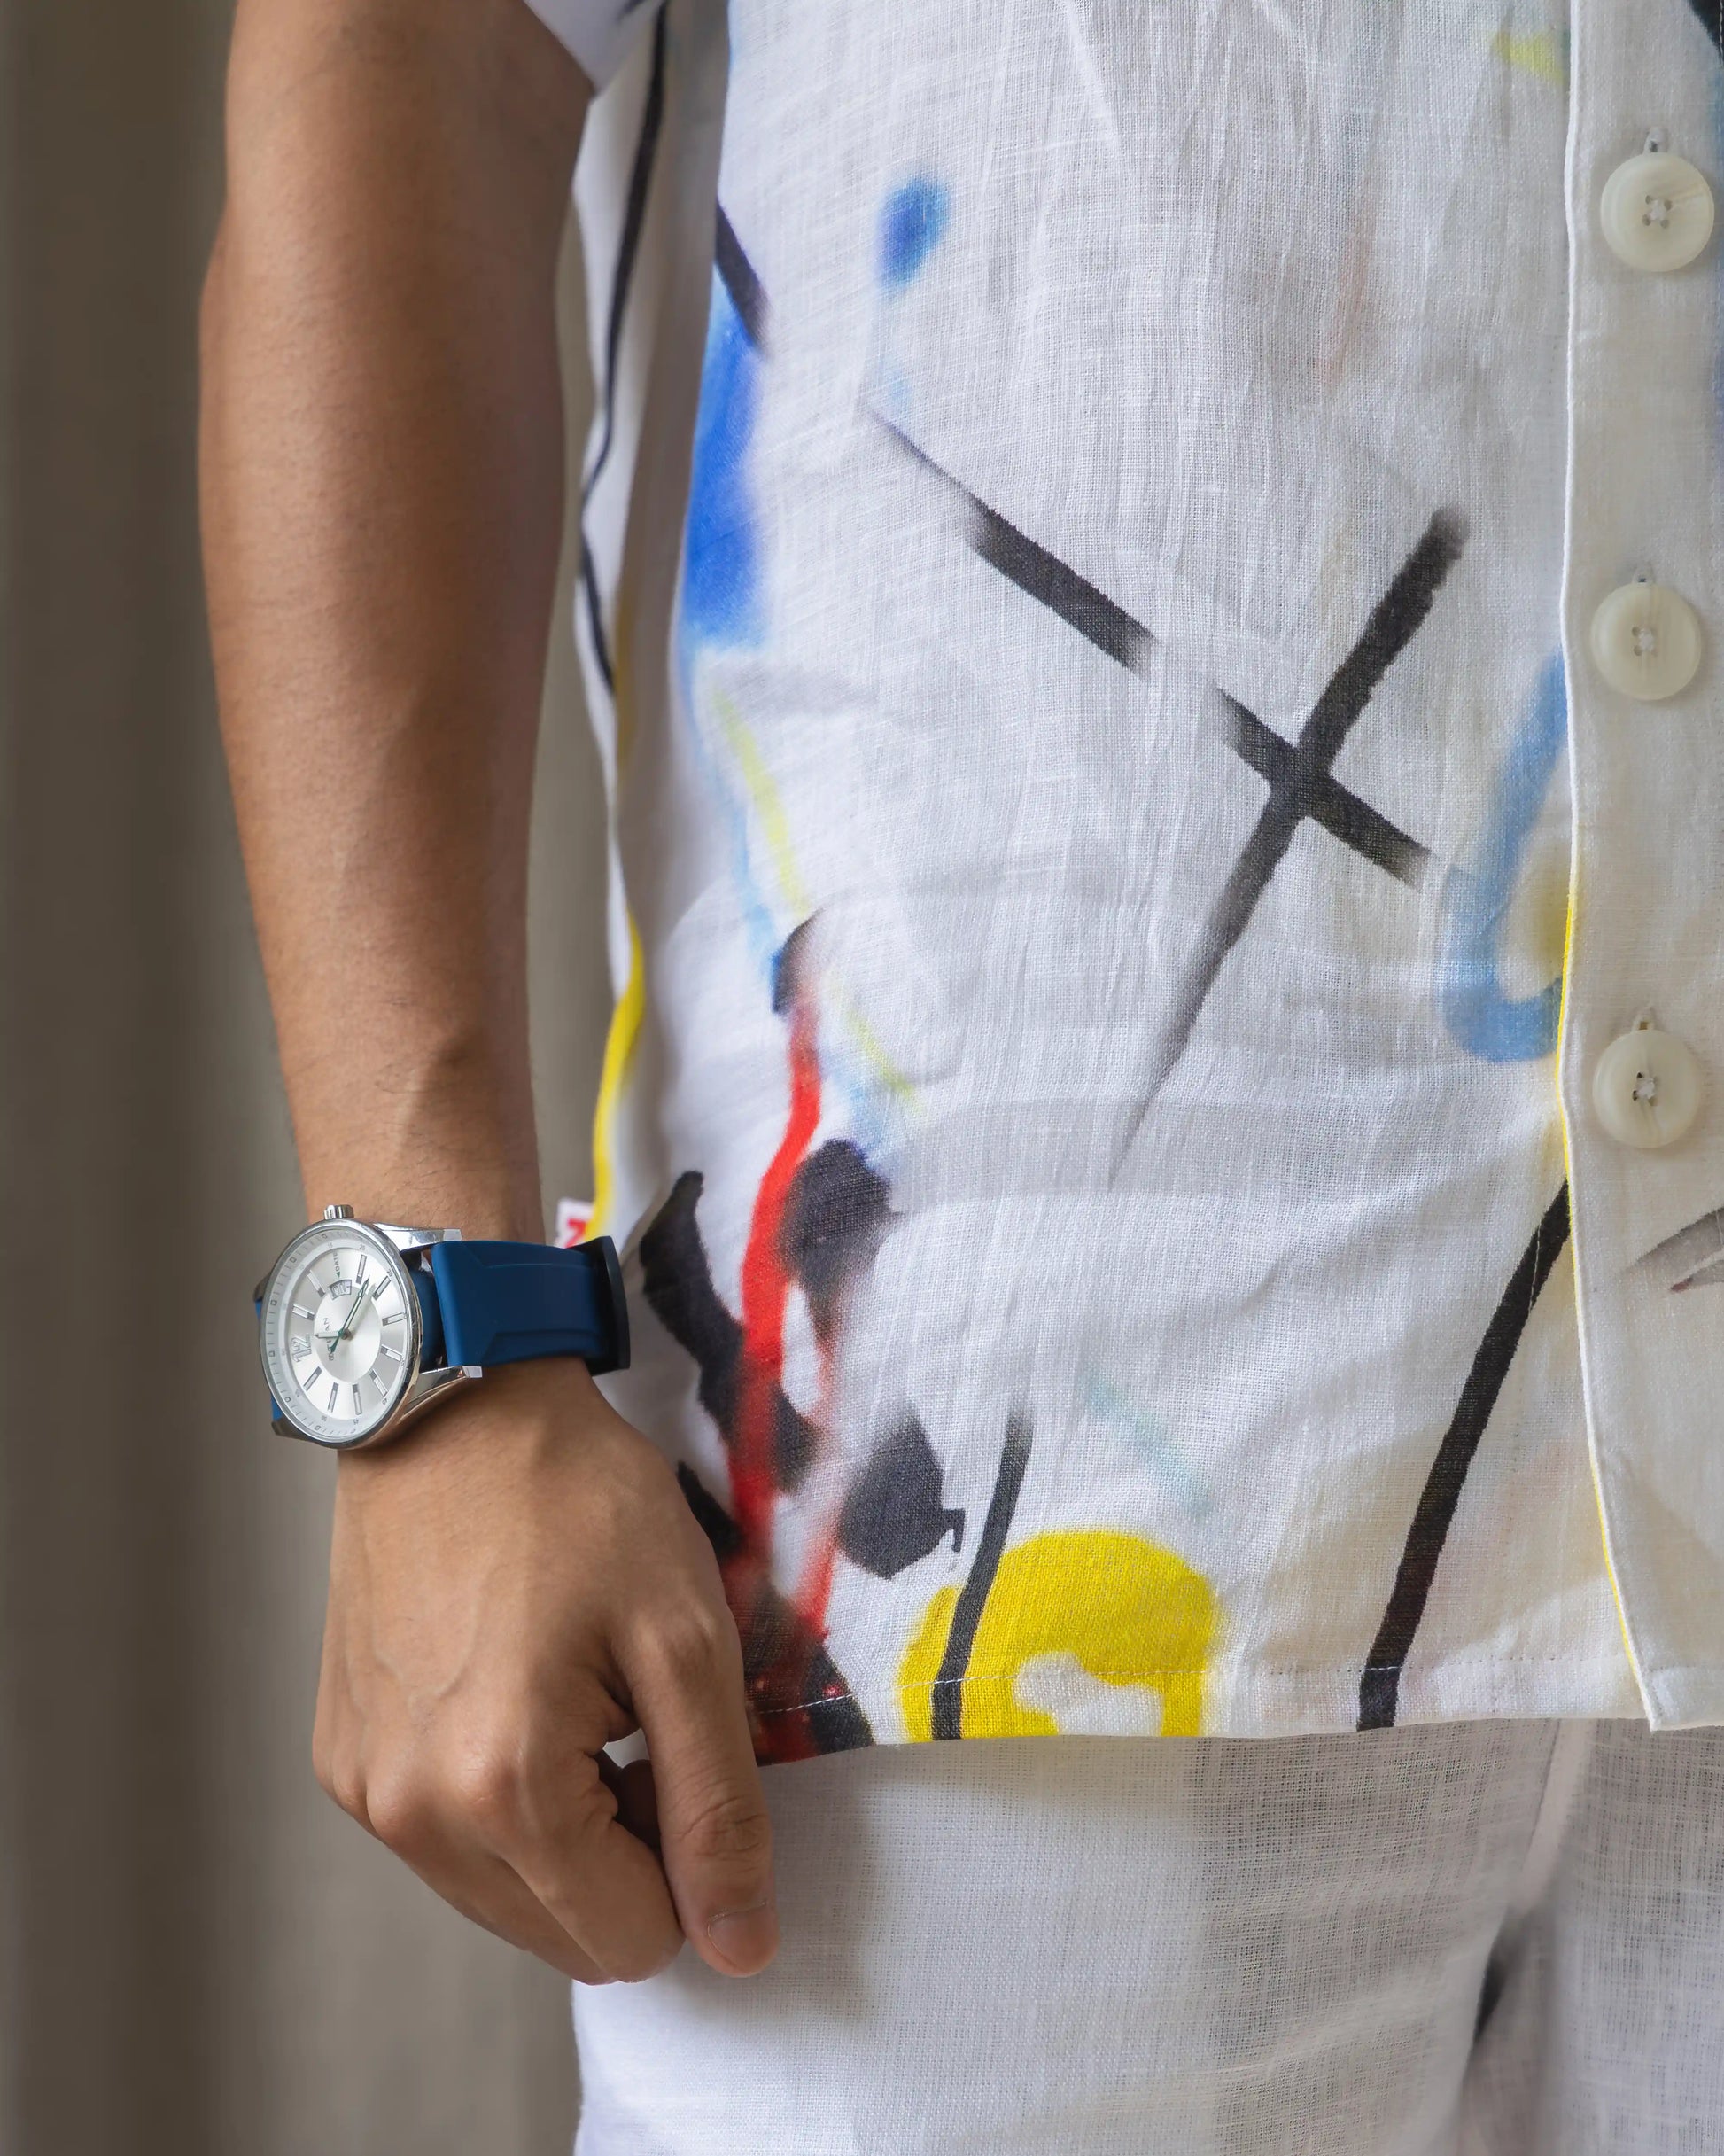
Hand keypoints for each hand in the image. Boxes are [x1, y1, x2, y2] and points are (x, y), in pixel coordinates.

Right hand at [312, 1359, 775, 1983]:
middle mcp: (414, 1814)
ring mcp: (365, 1792)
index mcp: (506, 1792)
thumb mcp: (685, 1639)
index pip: (632, 1941)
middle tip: (626, 1713)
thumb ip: (717, 1806)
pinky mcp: (343, 1760)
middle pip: (564, 1936)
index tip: (671, 1744)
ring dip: (559, 1831)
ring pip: (504, 1899)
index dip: (683, 1858)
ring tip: (567, 1694)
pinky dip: (495, 1798)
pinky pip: (445, 1842)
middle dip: (621, 1852)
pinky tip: (508, 1687)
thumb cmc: (578, 1500)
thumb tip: (742, 1946)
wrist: (456, 1405)